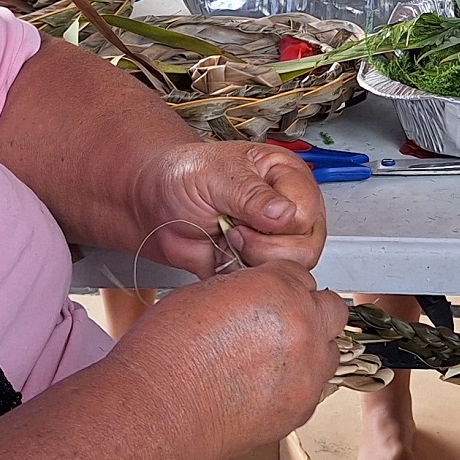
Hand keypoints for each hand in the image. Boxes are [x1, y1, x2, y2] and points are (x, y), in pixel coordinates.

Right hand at [112, 262, 347, 459]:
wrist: (160, 409)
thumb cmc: (168, 354)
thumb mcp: (204, 293)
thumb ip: (245, 290)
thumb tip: (253, 297)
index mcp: (278, 289)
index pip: (302, 276)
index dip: (284, 287)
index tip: (272, 299)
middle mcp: (302, 326)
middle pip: (332, 309)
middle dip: (310, 313)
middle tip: (282, 325)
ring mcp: (307, 370)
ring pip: (329, 351)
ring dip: (310, 350)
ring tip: (272, 361)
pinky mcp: (302, 407)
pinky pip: (314, 389)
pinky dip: (297, 385)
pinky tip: (263, 388)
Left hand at [136, 140, 326, 276]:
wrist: (153, 203)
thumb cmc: (183, 176)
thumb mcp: (216, 175)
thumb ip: (252, 195)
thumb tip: (285, 215)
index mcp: (286, 176)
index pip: (306, 213)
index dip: (278, 223)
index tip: (244, 216)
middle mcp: (287, 208)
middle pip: (306, 247)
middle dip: (265, 247)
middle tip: (234, 231)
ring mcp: (275, 239)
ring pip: (290, 269)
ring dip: (253, 261)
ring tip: (229, 240)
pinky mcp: (257, 263)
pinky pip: (266, 284)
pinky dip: (243, 277)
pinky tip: (224, 256)